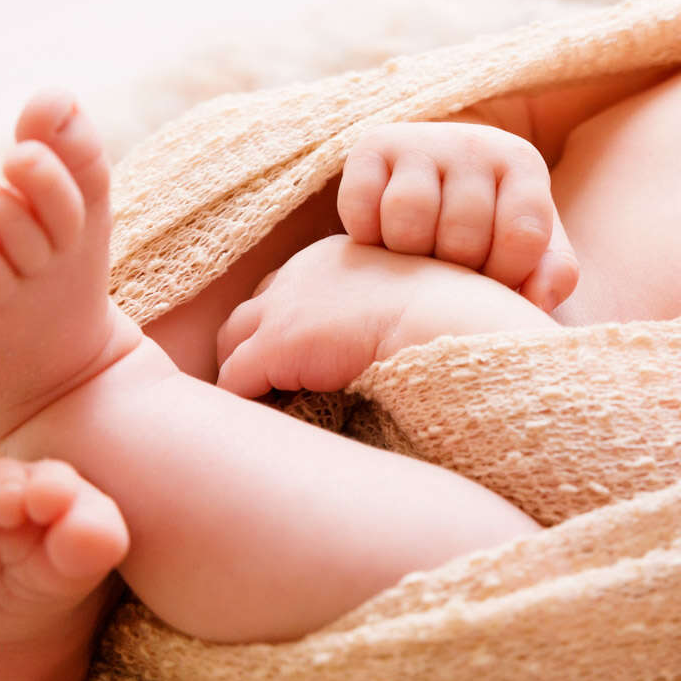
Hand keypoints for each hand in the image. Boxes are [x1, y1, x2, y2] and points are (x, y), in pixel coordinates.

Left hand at [215, 236, 467, 397]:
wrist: (445, 318)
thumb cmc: (448, 317)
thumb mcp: (409, 294)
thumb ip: (382, 304)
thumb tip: (385, 335)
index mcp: (334, 256)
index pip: (289, 287)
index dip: (289, 322)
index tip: (302, 355)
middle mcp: (300, 272)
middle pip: (252, 309)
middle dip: (253, 344)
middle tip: (269, 385)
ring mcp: (283, 306)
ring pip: (232, 341)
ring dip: (242, 371)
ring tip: (259, 407)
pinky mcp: (274, 345)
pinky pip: (234, 380)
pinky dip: (243, 400)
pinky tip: (261, 424)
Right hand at [337, 122, 577, 312]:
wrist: (434, 177)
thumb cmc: (489, 226)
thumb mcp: (530, 248)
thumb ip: (552, 274)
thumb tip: (539, 299)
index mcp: (523, 163)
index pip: (523, 237)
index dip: (506, 275)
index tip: (494, 275)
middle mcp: (475, 142)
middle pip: (462, 236)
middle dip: (454, 270)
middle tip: (450, 266)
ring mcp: (422, 140)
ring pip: (408, 221)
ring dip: (407, 255)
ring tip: (417, 254)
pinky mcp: (372, 145)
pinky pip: (360, 209)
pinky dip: (366, 235)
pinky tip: (381, 237)